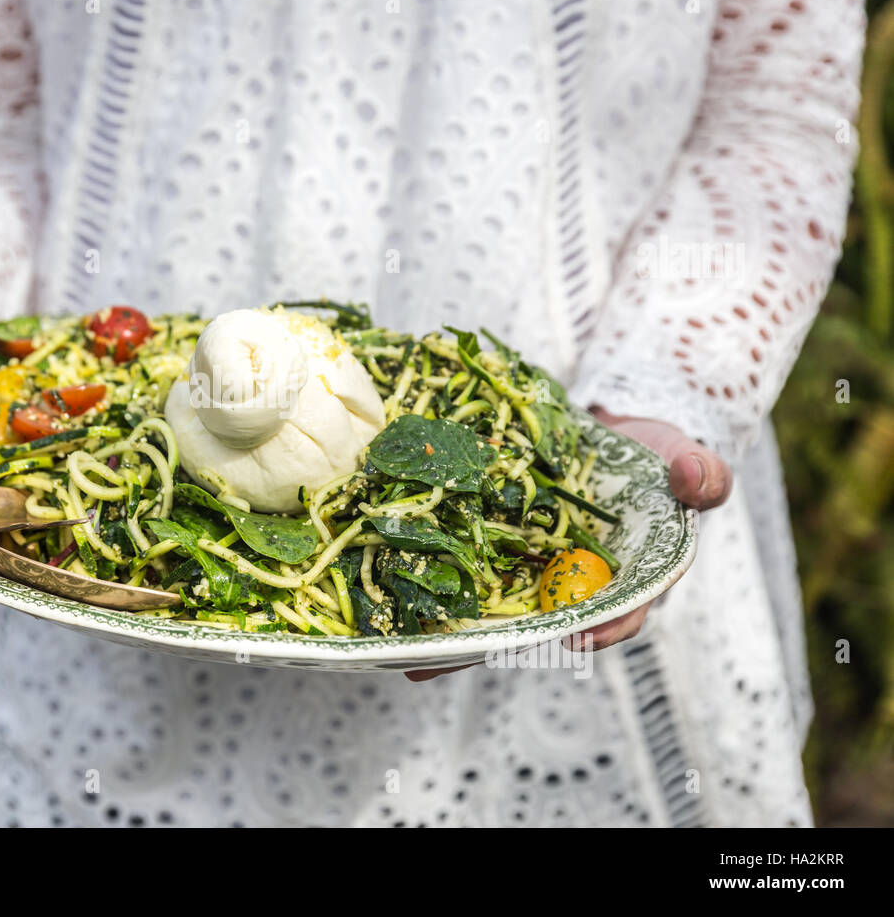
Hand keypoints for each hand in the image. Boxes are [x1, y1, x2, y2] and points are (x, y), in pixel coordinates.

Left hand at [405, 408, 730, 680]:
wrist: (615, 432)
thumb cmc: (656, 456)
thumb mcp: (683, 455)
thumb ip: (698, 471)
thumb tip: (695, 477)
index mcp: (632, 579)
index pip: (620, 613)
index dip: (600, 625)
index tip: (579, 633)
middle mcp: (579, 586)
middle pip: (541, 627)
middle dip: (498, 646)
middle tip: (455, 660)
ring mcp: (538, 573)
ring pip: (497, 611)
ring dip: (456, 633)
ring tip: (406, 655)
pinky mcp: (504, 550)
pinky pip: (472, 571)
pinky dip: (439, 586)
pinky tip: (394, 604)